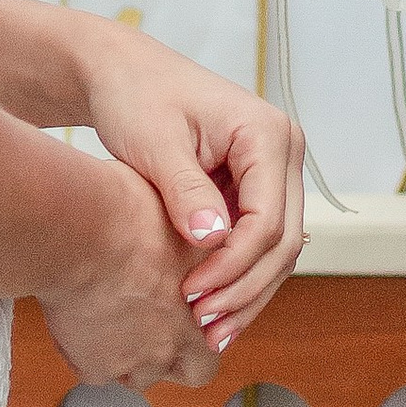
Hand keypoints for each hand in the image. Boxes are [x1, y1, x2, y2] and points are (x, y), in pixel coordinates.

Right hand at [39, 157, 221, 389]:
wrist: (80, 231)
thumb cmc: (134, 218)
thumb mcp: (194, 229)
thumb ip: (214, 253)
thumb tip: (222, 249)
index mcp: (200, 319)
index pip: (210, 356)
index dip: (200, 339)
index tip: (186, 320)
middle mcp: (167, 348)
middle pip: (177, 372)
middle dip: (169, 355)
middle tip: (154, 322)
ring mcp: (128, 360)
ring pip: (134, 374)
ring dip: (130, 353)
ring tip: (118, 314)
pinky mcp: (91, 363)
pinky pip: (94, 368)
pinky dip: (91, 350)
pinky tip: (86, 317)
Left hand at [77, 19, 306, 356]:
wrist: (121, 74)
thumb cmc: (135, 96)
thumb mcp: (155, 144)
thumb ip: (186, 192)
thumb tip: (214, 240)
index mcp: (267, 133)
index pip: (268, 219)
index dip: (234, 266)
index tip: (191, 294)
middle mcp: (283, 150)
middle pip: (284, 239)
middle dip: (246, 289)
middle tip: (205, 328)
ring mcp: (274, 169)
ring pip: (278, 248)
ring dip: (247, 291)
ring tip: (211, 332)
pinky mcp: (254, 186)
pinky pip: (259, 240)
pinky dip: (239, 274)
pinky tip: (213, 307)